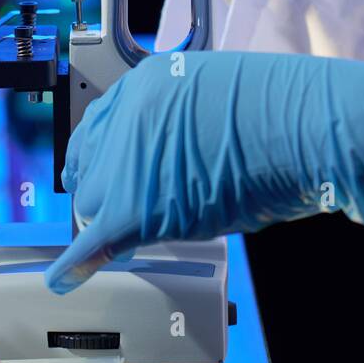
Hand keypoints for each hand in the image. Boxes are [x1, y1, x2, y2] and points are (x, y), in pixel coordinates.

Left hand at [44, 51, 363, 293]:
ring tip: (122, 237)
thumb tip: (179, 149)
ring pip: (91, 203)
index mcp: (146, 83)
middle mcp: (126, 118)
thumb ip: (185, 117)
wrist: (299, 124)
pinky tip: (65, 279)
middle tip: (116, 208)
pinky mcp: (137, 207)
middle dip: (102, 188)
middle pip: (90, 164)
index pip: (99, 123)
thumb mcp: (219, 90)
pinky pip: (94, 241)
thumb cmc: (282, 108)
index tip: (100, 168)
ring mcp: (127, 162)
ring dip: (104, 222)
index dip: (102, 154)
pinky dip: (78, 264)